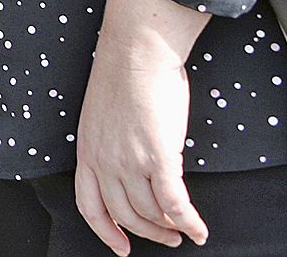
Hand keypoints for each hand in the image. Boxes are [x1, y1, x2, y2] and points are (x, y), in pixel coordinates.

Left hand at [73, 47, 207, 253]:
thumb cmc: (125, 72)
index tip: (120, 246)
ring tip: (185, 230)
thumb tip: (132, 162)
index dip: (105, 230)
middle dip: (147, 233)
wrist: (137, 49)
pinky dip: (189, 222)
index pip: (89, 204)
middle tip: (167, 237)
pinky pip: (175, 203)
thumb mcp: (103, 114)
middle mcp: (104, 160)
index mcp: (87, 149)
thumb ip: (112, 143)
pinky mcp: (158, 157)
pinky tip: (199, 229)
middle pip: (124, 214)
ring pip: (151, 212)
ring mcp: (130, 160)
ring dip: (171, 227)